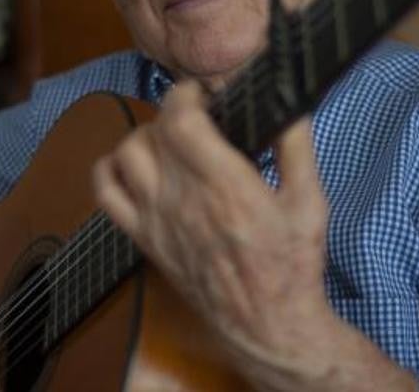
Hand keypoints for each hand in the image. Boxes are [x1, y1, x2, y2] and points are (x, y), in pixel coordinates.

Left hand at [92, 80, 336, 384]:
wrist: (268, 326)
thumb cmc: (292, 265)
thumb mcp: (311, 202)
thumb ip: (297, 147)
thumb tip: (289, 104)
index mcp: (227, 187)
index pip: (181, 120)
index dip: (186, 94)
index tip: (203, 93)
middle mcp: (184, 200)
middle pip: (154, 131)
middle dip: (174, 110)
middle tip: (198, 115)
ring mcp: (158, 221)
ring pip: (127, 154)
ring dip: (147, 135)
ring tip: (172, 140)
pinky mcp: (145, 240)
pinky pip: (106, 194)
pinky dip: (111, 168)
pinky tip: (134, 164)